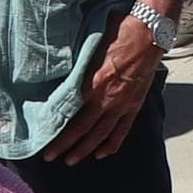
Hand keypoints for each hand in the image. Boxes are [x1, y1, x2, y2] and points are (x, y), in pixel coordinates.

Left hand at [44, 10, 161, 162]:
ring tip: (71, 160)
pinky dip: (112, 143)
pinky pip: (122, 129)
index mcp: (93, 83)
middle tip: (50, 157)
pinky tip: (102, 153)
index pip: (70, 114)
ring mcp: (123, 103)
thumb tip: (60, 80)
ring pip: (101, 134)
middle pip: (83, 129)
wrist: (149, 32)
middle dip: (66, 145)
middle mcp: (107, 98)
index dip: (57, 129)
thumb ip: (78, 69)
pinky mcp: (135, 104)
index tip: (43, 139)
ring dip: (85, 149)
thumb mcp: (90, 49)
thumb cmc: (118, 33)